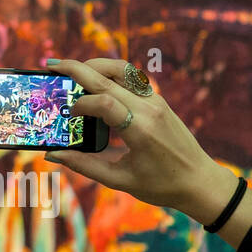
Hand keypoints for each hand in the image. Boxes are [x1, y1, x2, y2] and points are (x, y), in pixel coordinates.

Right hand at [43, 58, 236, 224]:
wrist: (200, 181)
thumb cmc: (161, 185)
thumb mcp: (119, 180)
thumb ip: (84, 165)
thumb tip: (52, 155)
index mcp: (140, 130)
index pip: (104, 101)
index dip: (80, 104)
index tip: (69, 115)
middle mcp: (150, 108)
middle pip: (108, 76)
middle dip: (77, 68)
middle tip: (52, 65)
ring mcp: (156, 101)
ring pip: (122, 69)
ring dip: (95, 65)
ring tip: (73, 70)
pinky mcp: (158, 100)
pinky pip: (131, 78)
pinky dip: (110, 74)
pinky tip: (96, 83)